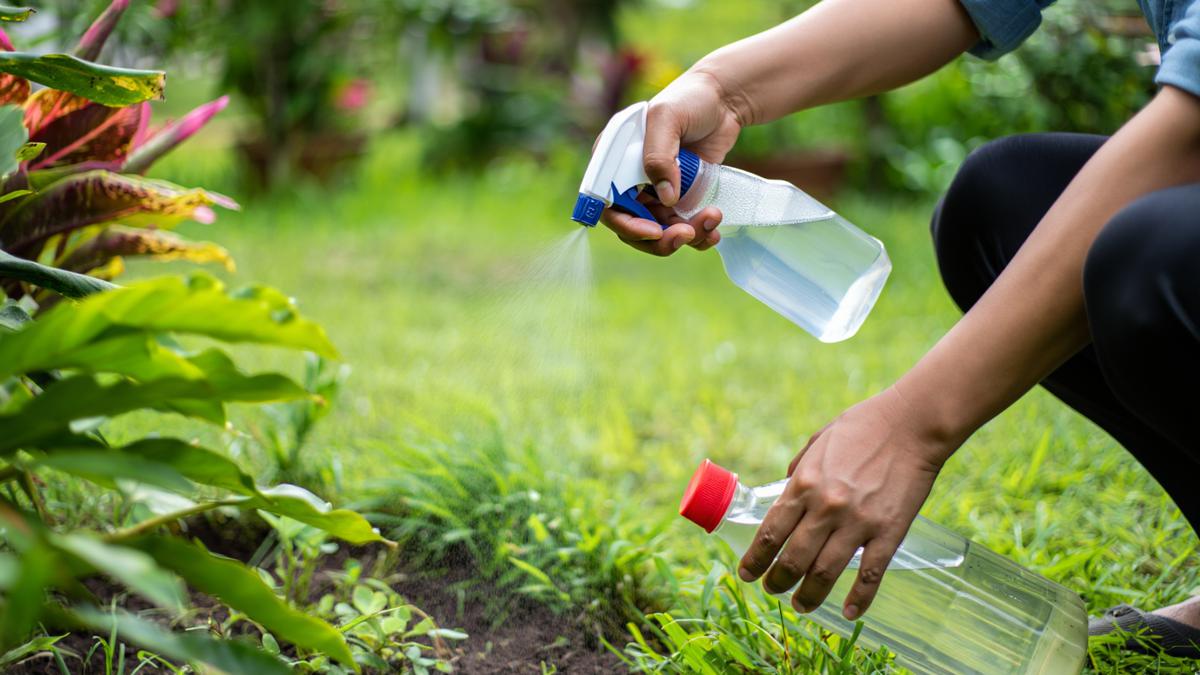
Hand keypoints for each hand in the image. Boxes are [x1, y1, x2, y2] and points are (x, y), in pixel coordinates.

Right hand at [600, 69, 743, 255]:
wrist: (723, 101)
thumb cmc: (689, 100)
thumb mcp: (667, 118)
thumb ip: (659, 156)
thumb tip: (665, 199)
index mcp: (614, 160)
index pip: (607, 204)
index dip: (626, 224)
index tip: (653, 230)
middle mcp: (629, 181)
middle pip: (633, 226)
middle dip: (660, 238)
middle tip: (687, 234)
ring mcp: (655, 192)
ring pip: (660, 232)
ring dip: (685, 236)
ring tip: (712, 220)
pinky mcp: (679, 198)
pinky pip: (681, 228)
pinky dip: (698, 236)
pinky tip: (713, 232)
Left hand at [737, 386, 954, 620]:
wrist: (911, 424)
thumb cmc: (863, 426)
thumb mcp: (818, 442)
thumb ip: (798, 469)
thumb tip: (785, 489)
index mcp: (804, 484)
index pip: (770, 533)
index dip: (754, 560)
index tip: (747, 574)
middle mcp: (826, 507)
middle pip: (793, 560)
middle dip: (776, 581)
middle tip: (772, 590)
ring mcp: (858, 522)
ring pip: (825, 573)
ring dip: (809, 595)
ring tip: (801, 605)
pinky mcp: (889, 532)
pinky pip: (870, 575)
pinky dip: (859, 599)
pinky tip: (850, 614)